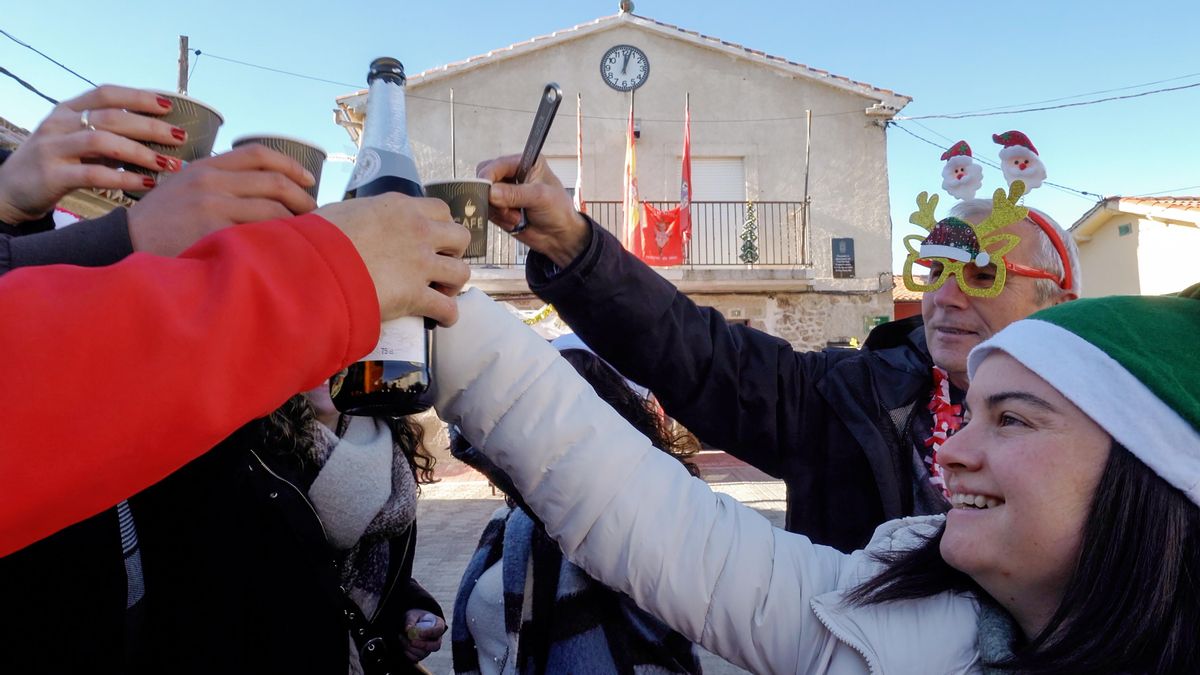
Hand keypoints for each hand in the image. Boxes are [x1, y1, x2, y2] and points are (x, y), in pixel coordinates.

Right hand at [0, 85, 185, 223]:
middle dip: (150, 126)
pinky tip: (147, 183)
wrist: (9, 191)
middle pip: (111, 117)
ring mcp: (53, 148)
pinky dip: (124, 178)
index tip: (169, 104)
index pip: (106, 93)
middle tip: (180, 136)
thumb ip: (109, 135)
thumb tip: (158, 135)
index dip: (138, 96)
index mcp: (67, 110)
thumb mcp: (78, 143)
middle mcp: (59, 124)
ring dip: (141, 152)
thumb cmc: (56, 165)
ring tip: (168, 163)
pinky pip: (94, 174)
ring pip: (103, 142)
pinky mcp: (52, 175)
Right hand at [127, 144, 316, 256]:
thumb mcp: (185, 187)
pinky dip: (277, 241)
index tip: (308, 180)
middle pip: (274, 181)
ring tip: (304, 234)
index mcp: (206, 166)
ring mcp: (211, 205)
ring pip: (272, 209)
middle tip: (314, 213)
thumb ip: (218, 181)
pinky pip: (258, 234)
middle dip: (302, 198)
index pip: (258, 153)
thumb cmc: (160, 220)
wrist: (124, 241)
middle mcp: (211, 181)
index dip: (290, 164)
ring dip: (295, 223)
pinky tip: (285, 249)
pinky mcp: (211, 230)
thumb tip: (262, 187)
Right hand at [315, 193, 470, 325]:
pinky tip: (441, 319)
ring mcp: (420, 263)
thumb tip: (350, 222)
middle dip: (454, 252)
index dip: (440, 226)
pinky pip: (448, 308)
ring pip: (461, 271)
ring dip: (454, 283)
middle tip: (439, 264)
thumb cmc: (318, 237)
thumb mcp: (340, 212)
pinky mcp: (415, 295)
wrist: (314, 266)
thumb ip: (359, 215)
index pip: (439, 210)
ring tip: (441, 292)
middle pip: (460, 236)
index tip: (431, 238)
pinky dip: (448, 315)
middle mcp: (418, 231)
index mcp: (400, 208)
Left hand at [398, 610, 445, 661]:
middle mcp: (437, 638)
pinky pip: (417, 658)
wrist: (411, 623)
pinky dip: (408, 653)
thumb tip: (408, 629)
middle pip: (435, 646)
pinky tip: (403, 645)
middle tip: (411, 641)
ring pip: (424, 653)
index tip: (419, 633)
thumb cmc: (415, 617)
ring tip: (401, 638)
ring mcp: (430, 647)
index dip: (430, 633)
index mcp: (438, 625)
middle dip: (423, 645)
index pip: (439, 630)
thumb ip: (410, 621)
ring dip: (411, 648)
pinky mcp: (422, 653)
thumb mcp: (412, 615)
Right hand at [476, 154, 589, 266]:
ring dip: (498, 211)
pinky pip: (488, 211)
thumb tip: (491, 192)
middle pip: (485, 179)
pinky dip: (498, 219)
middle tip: (506, 208)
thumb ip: (515, 194)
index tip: (487, 192)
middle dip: (493, 197)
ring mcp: (505, 192)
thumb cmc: (559, 211)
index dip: (488, 177)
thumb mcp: (541, 198)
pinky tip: (514, 223)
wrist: (560, 236)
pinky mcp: (501, 207)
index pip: (496, 164)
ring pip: (484, 197)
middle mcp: (513, 174)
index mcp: (524, 163)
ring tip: (516, 218)